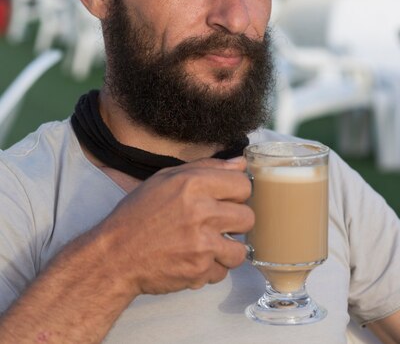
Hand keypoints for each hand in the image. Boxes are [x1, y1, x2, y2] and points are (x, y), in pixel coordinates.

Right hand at [96, 156, 253, 295]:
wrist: (115, 255)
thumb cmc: (139, 213)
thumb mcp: (166, 178)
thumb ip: (207, 167)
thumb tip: (240, 163)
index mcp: (193, 184)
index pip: (244, 185)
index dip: (236, 193)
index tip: (226, 199)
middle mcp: (201, 212)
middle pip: (248, 217)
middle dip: (235, 221)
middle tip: (216, 223)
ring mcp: (202, 244)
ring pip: (240, 249)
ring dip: (226, 249)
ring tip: (207, 244)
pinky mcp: (199, 271)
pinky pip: (222, 271)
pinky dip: (210, 269)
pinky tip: (192, 259)